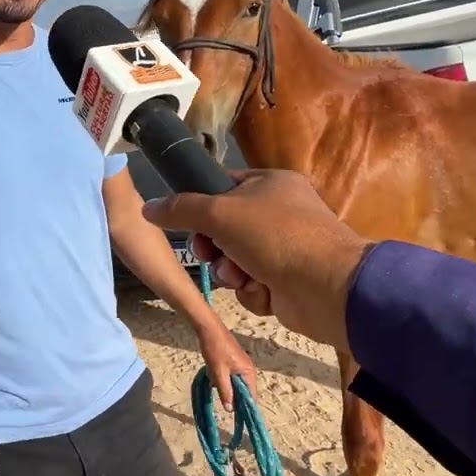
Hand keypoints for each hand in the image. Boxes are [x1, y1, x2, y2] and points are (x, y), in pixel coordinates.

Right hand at [142, 169, 372, 351]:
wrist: (327, 287)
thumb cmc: (275, 236)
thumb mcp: (219, 213)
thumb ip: (180, 209)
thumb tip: (148, 208)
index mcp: (271, 184)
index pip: (224, 187)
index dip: (202, 206)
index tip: (189, 223)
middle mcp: (280, 213)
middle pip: (225, 228)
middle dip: (214, 247)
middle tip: (209, 254)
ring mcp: (284, 249)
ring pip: (235, 260)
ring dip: (232, 272)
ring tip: (242, 277)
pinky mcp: (286, 281)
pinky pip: (252, 284)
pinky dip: (253, 290)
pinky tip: (264, 291)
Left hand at [197, 325, 258, 411]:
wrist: (209, 329)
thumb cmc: (215, 350)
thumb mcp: (218, 372)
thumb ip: (225, 391)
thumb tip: (231, 410)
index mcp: (249, 373)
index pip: (251, 397)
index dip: (245, 408)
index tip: (239, 420)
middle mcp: (249, 370)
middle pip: (245, 392)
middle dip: (234, 398)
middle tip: (223, 405)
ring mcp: (242, 366)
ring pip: (237, 385)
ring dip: (227, 389)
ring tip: (217, 388)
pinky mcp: (235, 362)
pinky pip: (232, 377)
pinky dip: (224, 381)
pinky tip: (214, 380)